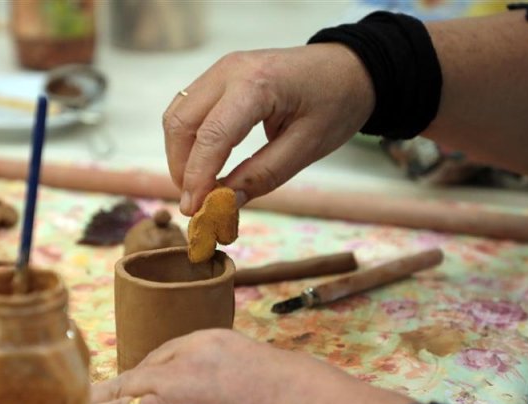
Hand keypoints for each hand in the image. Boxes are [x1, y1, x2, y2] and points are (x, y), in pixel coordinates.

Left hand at [90, 329, 414, 403]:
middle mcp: (172, 375)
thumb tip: (167, 371)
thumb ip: (198, 355)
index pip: (142, 367)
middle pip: (116, 389)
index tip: (102, 396)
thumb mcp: (240, 350)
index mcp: (191, 346)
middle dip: (85, 401)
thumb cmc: (287, 384)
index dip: (119, 386)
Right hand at [163, 44, 374, 214]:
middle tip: (194, 203)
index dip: (197, 177)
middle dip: (181, 168)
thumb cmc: (336, 103)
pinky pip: (188, 109)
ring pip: (177, 116)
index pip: (211, 136)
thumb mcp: (307, 147)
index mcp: (257, 84)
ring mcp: (221, 69)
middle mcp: (230, 70)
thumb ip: (263, 175)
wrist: (349, 68)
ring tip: (197, 187)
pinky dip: (188, 140)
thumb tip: (224, 202)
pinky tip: (202, 164)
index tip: (195, 210)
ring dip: (180, 155)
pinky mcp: (219, 76)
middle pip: (181, 123)